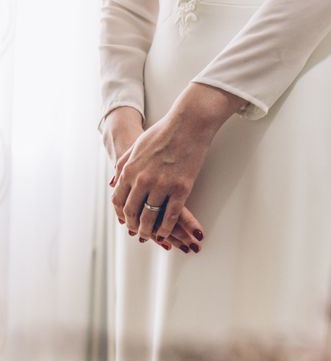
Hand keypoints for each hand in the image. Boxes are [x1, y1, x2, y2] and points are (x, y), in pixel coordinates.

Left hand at [103, 106, 205, 253]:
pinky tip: (166, 232)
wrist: (188, 125)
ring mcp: (162, 186)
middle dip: (134, 226)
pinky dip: (167, 227)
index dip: (122, 214)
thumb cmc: (163, 133)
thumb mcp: (136, 146)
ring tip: (151, 236)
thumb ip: (122, 165)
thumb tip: (113, 183)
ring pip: (151, 216)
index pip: (119, 200)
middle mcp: (142, 180)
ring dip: (149, 230)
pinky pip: (171, 215)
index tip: (126, 221)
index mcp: (129, 170)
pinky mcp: (181, 189)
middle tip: (138, 233)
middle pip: (133, 212)